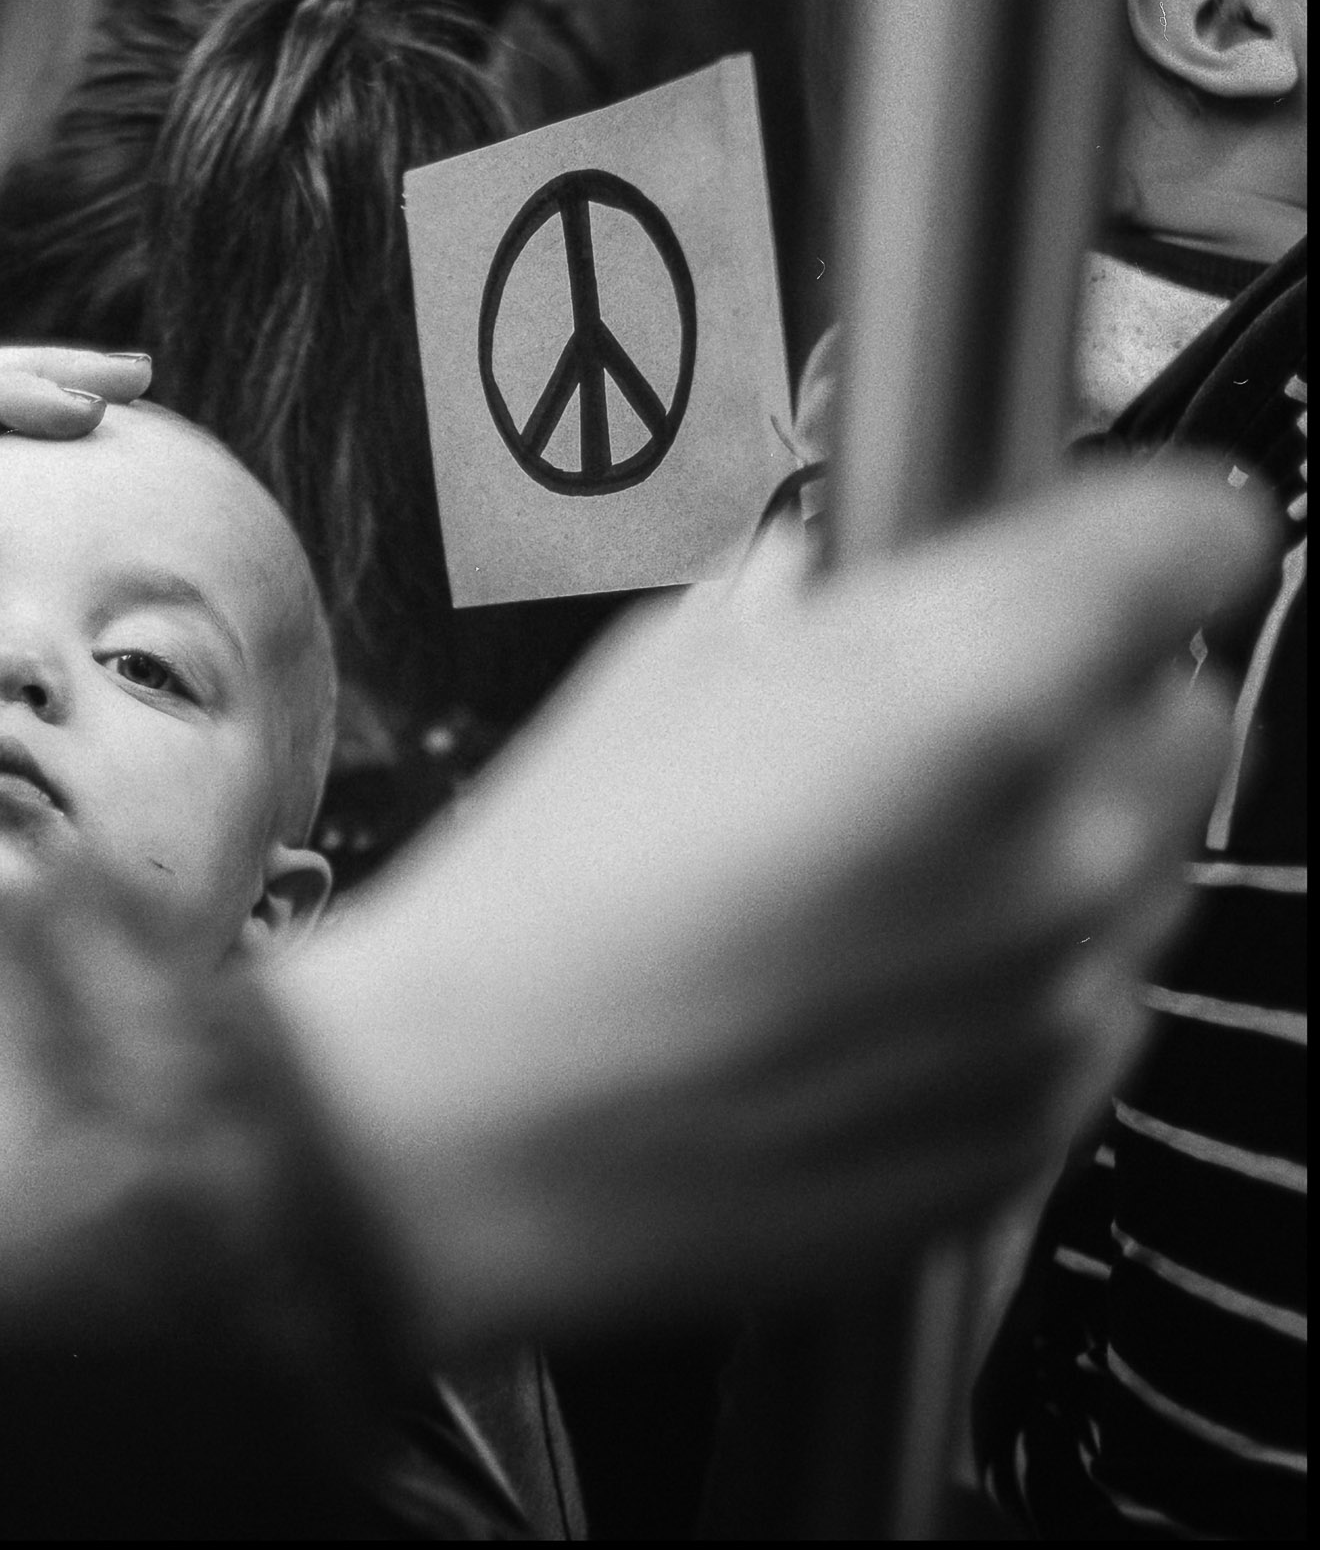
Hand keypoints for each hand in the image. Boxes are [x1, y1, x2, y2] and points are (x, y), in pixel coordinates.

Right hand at [276, 466, 1274, 1350]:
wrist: (470, 1133)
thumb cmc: (539, 912)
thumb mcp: (660, 675)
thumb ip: (817, 605)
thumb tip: (866, 586)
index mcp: (968, 703)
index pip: (1191, 541)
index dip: (1138, 527)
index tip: (1102, 542)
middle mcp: (1056, 857)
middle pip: (1185, 714)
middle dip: (1088, 695)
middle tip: (948, 716)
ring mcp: (1057, 1011)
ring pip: (1146, 871)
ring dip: (1054, 843)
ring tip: (875, 870)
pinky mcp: (1034, 1131)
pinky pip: (1091, 1012)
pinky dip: (1020, 979)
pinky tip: (868, 981)